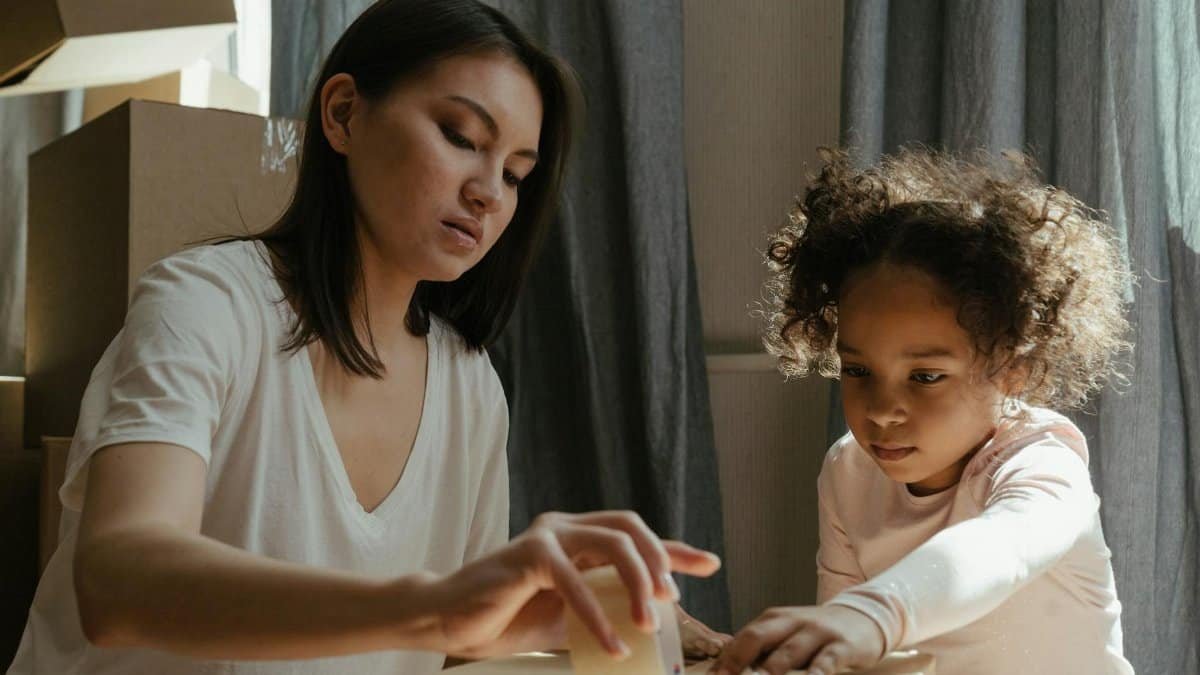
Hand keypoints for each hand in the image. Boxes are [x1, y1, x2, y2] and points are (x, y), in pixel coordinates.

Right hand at [429, 511, 720, 659]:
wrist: (449, 620)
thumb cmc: (506, 616)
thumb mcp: (568, 614)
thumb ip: (602, 607)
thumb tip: (647, 625)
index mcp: (577, 537)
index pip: (635, 535)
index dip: (675, 549)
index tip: (710, 564)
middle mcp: (565, 527)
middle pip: (630, 527)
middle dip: (660, 560)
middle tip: (671, 600)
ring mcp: (547, 535)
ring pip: (612, 544)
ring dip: (638, 585)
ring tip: (647, 624)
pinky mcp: (529, 554)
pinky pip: (577, 582)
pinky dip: (599, 616)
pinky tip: (614, 644)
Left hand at [710, 605, 883, 674]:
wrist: (864, 617)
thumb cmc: (818, 633)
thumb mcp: (788, 634)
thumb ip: (763, 650)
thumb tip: (727, 668)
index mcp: (775, 619)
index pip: (743, 637)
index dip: (726, 658)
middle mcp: (793, 622)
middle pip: (759, 638)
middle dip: (738, 661)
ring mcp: (817, 633)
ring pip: (788, 653)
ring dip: (769, 672)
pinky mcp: (841, 647)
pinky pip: (824, 663)